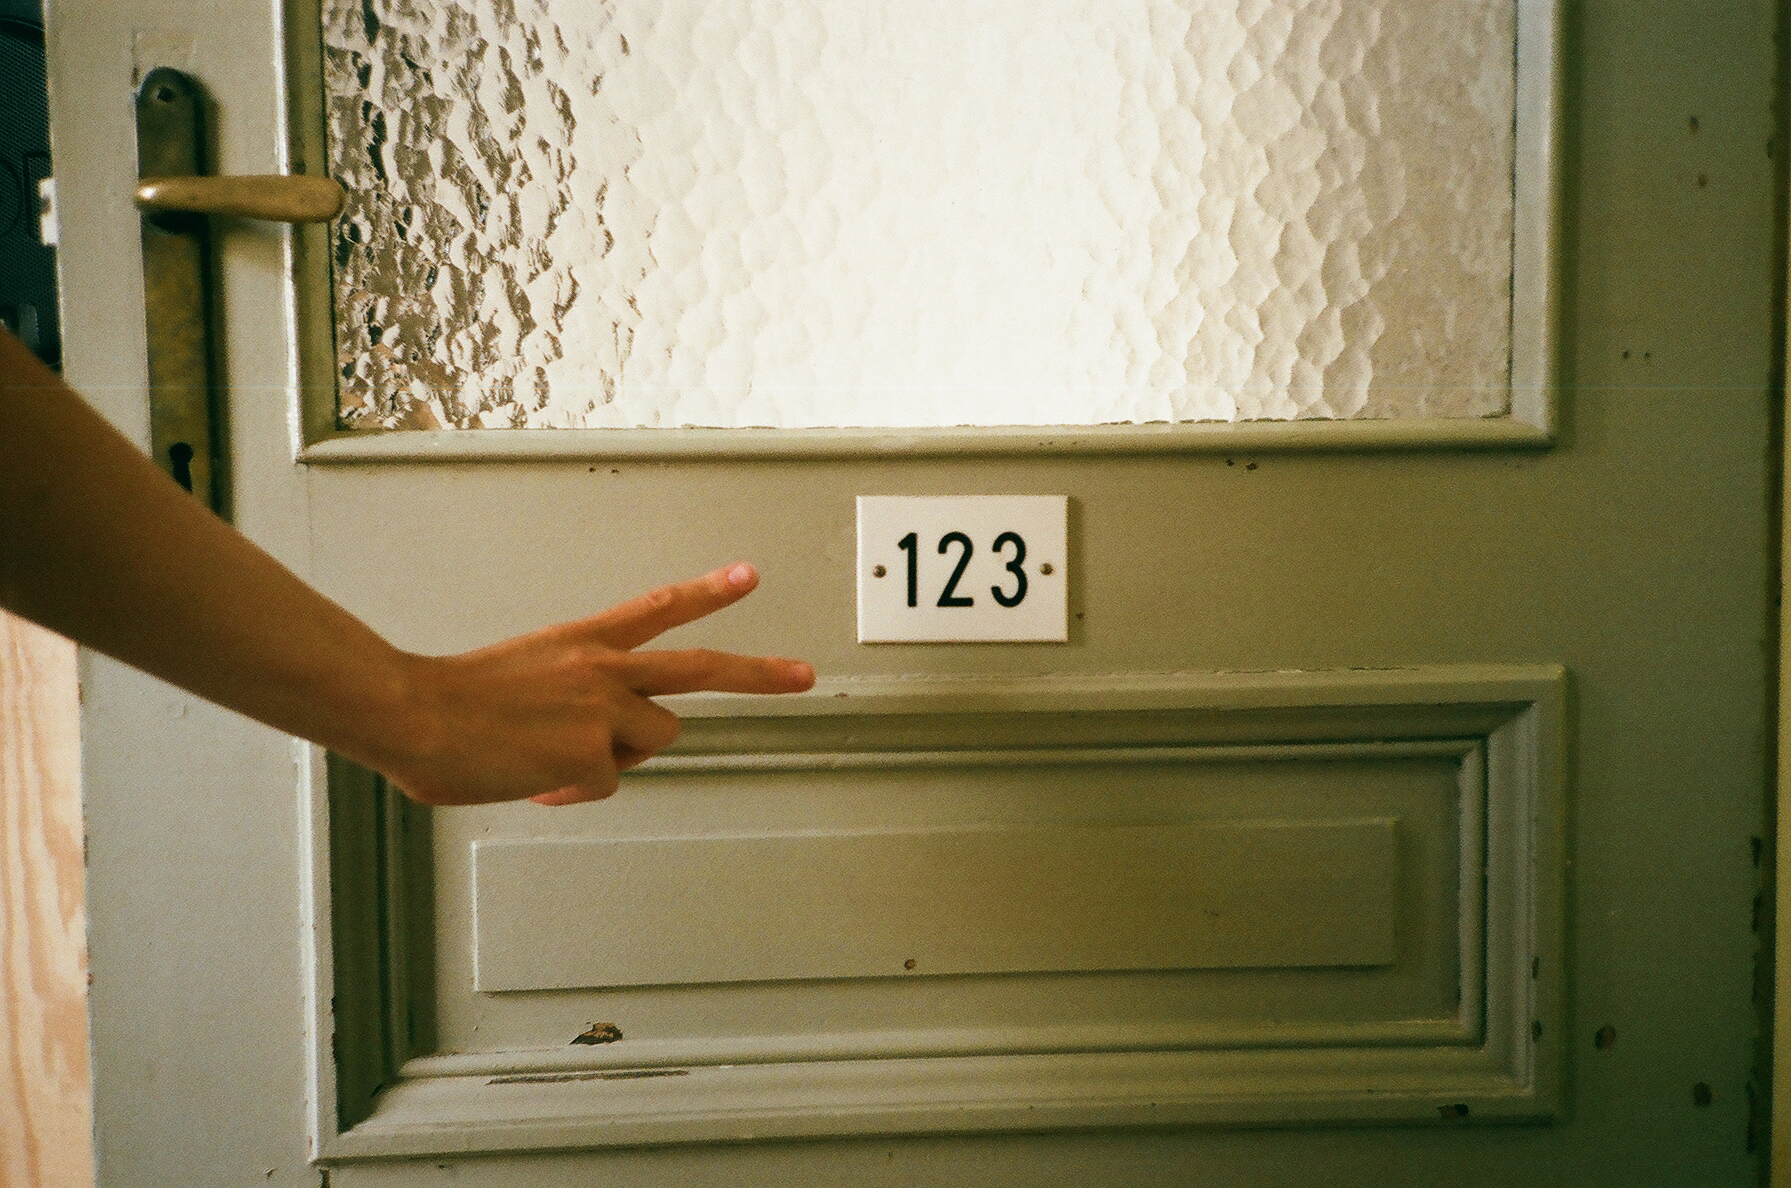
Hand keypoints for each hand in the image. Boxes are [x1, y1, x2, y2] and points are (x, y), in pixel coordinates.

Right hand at [381, 562, 813, 805]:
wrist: (411, 709)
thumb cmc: (448, 699)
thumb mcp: (522, 677)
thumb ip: (570, 701)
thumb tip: (587, 753)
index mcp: (583, 640)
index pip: (659, 608)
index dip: (707, 592)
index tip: (747, 578)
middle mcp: (603, 668)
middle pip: (701, 669)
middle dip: (760, 674)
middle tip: (803, 675)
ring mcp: (603, 711)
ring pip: (653, 741)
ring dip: (618, 755)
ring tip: (553, 754)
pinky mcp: (592, 755)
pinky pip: (603, 783)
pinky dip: (570, 790)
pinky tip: (532, 780)